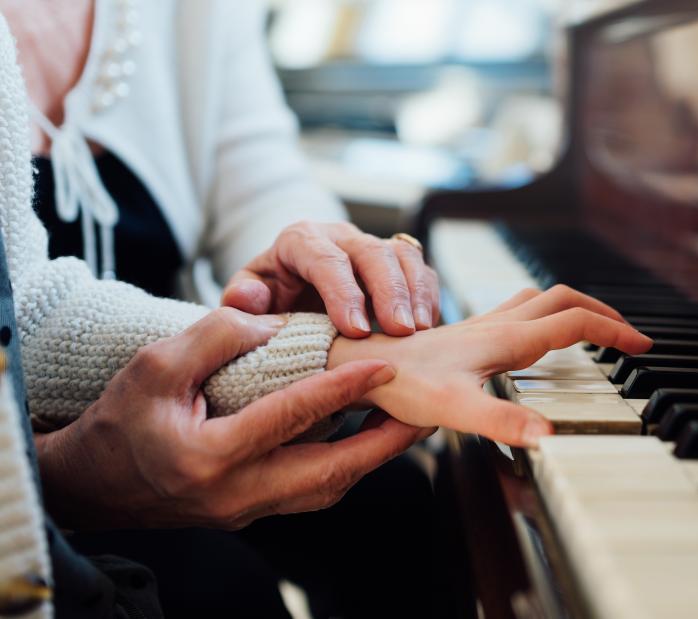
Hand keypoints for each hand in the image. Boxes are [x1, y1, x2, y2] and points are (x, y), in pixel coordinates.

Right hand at [34, 308, 420, 529]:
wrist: (90, 484)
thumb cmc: (119, 421)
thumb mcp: (153, 367)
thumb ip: (214, 338)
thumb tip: (273, 323)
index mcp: (210, 456)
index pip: (290, 418)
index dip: (342, 389)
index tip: (386, 363)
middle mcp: (236, 494)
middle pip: (330, 474)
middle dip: (384, 445)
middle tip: (427, 412)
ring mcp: (247, 512)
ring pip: (327, 490)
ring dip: (372, 457)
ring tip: (408, 422)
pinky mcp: (253, 513)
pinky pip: (312, 492)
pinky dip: (345, 465)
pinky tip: (366, 438)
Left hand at [222, 221, 438, 337]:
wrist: (293, 288)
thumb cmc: (272, 298)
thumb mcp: (250, 298)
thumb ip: (242, 299)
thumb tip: (248, 297)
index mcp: (301, 240)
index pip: (325, 259)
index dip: (343, 292)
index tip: (356, 330)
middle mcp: (341, 236)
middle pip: (372, 252)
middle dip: (389, 291)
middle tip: (400, 331)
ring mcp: (373, 246)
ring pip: (403, 256)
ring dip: (415, 293)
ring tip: (420, 331)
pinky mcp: (398, 262)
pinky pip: (422, 271)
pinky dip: (428, 298)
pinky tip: (428, 328)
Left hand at [327, 285, 653, 446]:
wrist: (356, 359)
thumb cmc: (398, 381)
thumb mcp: (454, 407)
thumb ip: (502, 421)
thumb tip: (547, 436)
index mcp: (507, 338)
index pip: (575, 323)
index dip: (614, 331)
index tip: (642, 344)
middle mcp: (498, 325)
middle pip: (564, 300)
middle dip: (602, 312)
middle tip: (627, 333)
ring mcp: (481, 326)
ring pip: (540, 300)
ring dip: (573, 307)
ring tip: (592, 326)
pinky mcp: (465, 334)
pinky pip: (517, 311)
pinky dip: (542, 315)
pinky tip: (533, 335)